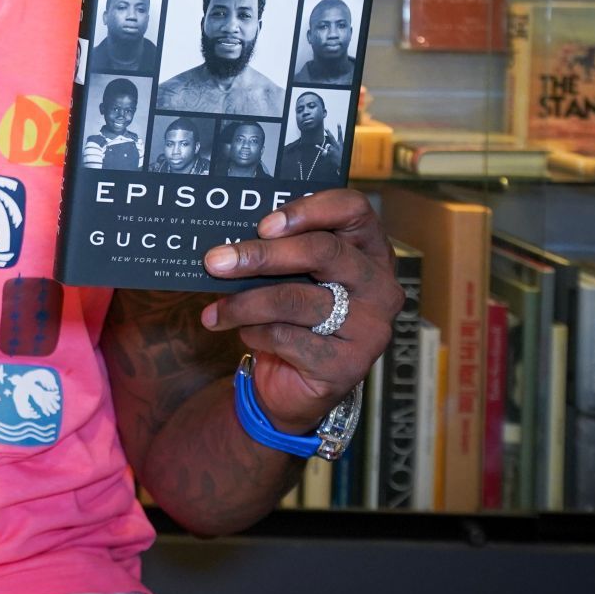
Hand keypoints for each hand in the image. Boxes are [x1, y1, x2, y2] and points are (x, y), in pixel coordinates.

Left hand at [198, 189, 398, 434]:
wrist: (293, 383)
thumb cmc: (293, 317)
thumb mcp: (290, 276)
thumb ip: (278, 251)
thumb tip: (230, 240)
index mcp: (370, 251)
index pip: (354, 210)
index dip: (309, 210)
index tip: (264, 224)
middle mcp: (379, 286)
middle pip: (322, 252)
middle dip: (262, 255)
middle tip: (216, 261)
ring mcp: (369, 328)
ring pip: (296, 299)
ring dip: (245, 303)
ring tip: (215, 309)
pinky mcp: (348, 365)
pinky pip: (287, 337)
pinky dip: (255, 333)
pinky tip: (245, 334)